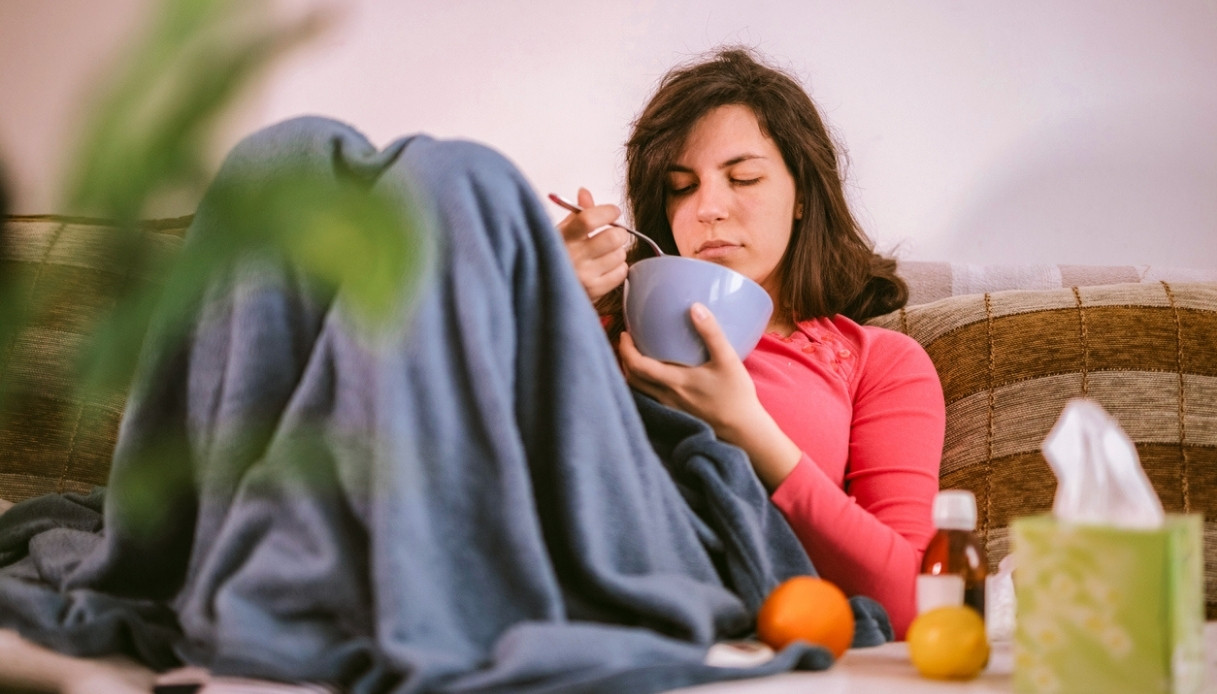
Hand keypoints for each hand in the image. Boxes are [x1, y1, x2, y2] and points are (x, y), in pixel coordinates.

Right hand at [556, 188, 629, 302]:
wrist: (541, 292)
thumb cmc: (555, 256)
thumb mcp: (561, 232)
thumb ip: (576, 213)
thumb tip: (585, 193)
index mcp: (562, 237)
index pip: (589, 219)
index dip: (607, 212)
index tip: (613, 212)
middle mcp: (573, 257)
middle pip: (613, 237)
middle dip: (619, 232)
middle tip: (614, 234)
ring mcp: (584, 276)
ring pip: (620, 254)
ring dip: (617, 252)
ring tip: (603, 254)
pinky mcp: (594, 291)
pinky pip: (622, 272)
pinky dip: (618, 268)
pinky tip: (605, 268)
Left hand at [619, 302, 800, 488]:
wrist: (743, 431)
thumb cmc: (736, 396)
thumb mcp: (727, 360)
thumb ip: (711, 333)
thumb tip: (695, 307)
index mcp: (674, 381)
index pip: (637, 365)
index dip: (625, 349)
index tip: (624, 334)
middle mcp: (666, 397)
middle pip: (631, 379)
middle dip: (624, 360)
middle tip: (628, 343)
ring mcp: (669, 409)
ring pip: (639, 391)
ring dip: (632, 374)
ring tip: (638, 358)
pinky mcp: (675, 416)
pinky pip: (649, 400)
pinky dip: (644, 386)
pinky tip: (654, 379)